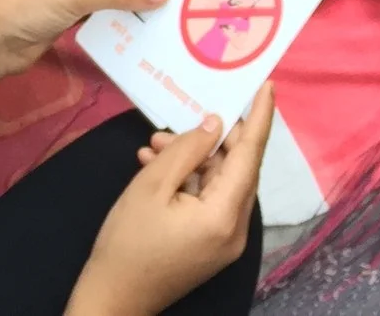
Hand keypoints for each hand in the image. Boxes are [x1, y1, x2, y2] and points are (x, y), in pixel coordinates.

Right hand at [71, 87, 273, 315]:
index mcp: (224, 215)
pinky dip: (190, 181)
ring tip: (156, 145)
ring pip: (220, 182)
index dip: (259, 117)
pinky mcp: (212, 245)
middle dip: (211, 138)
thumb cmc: (127, 243)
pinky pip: (210, 200)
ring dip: (194, 159)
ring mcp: (226, 240)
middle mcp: (235, 229)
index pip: (250, 155)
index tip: (267, 85)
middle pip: (237, 168)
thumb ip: (187, 149)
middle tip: (180, 118)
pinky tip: (157, 166)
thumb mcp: (151, 186)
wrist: (112, 300)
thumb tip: (215, 124)